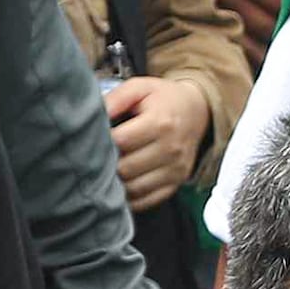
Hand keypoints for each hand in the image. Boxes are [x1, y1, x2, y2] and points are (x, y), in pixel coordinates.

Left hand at [104, 74, 212, 206]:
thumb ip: (114, 99)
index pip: (120, 142)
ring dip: (116, 183)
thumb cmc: (162, 99)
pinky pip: (148, 200)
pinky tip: (120, 185)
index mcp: (160, 123)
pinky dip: (130, 198)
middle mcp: (171, 149)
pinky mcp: (177, 182)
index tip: (92, 138)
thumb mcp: (139, 88)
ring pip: (134, 188)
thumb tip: (92, 117)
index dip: (101, 141)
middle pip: (126, 168)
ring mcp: (176, 169)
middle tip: (95, 157)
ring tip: (105, 170)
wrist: (197, 111)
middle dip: (106, 164)